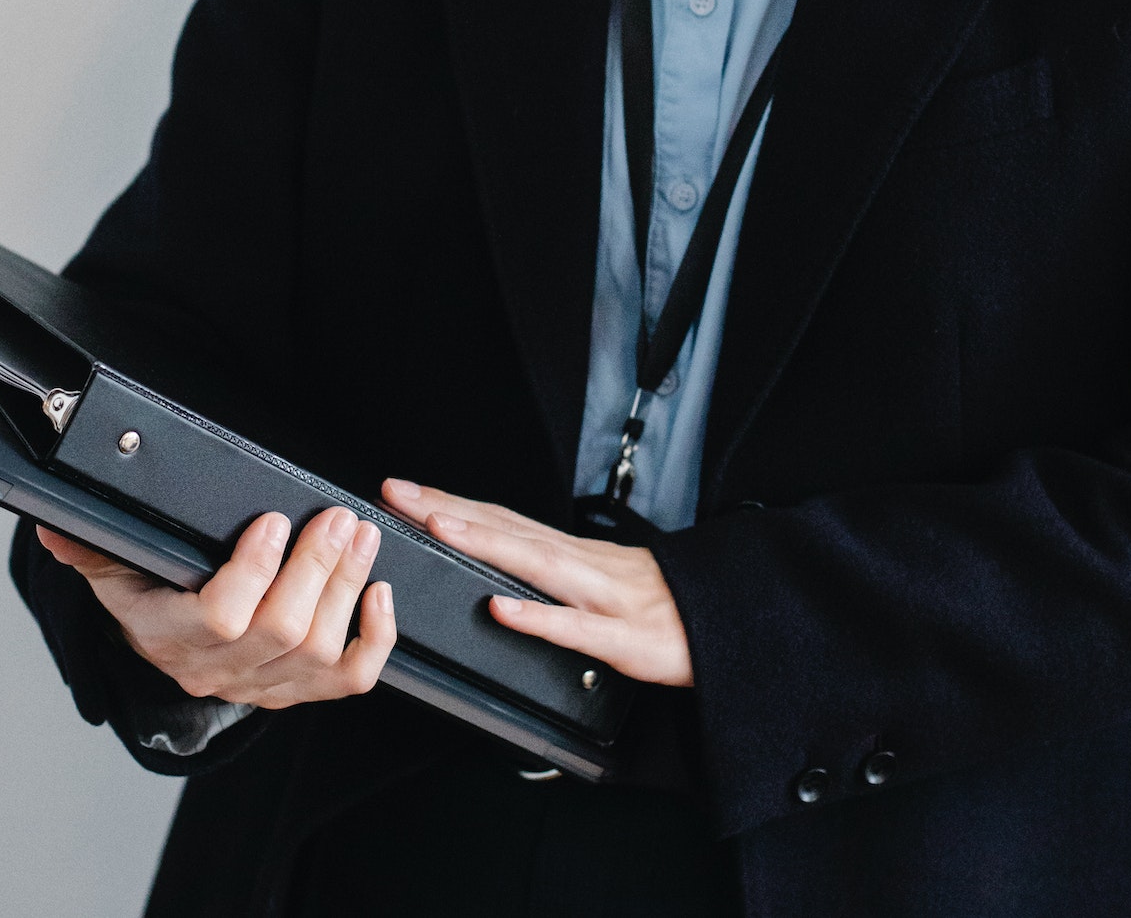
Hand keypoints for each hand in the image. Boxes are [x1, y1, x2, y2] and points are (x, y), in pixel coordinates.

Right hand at [35, 508, 394, 708]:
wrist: (169, 655)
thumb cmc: (150, 601)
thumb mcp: (114, 573)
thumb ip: (91, 548)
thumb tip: (55, 526)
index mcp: (169, 636)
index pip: (219, 617)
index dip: (253, 571)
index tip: (272, 521)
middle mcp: (219, 670)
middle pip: (281, 629)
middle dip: (317, 566)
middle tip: (337, 517)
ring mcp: (265, 686)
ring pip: (319, 648)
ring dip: (347, 587)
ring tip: (361, 536)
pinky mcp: (302, 691)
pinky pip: (350, 679)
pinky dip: (376, 640)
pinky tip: (381, 594)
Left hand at [380, 479, 692, 686]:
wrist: (735, 624)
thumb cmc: (667, 606)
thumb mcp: (605, 581)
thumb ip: (556, 574)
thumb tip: (505, 564)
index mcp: (575, 555)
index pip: (502, 521)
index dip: (451, 504)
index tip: (404, 490)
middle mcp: (585, 566)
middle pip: (507, 530)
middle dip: (449, 509)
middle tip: (396, 493)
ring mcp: (604, 599)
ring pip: (536, 565)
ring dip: (485, 543)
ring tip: (437, 527)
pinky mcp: (625, 640)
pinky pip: (576, 629)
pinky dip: (538, 618)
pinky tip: (502, 610)